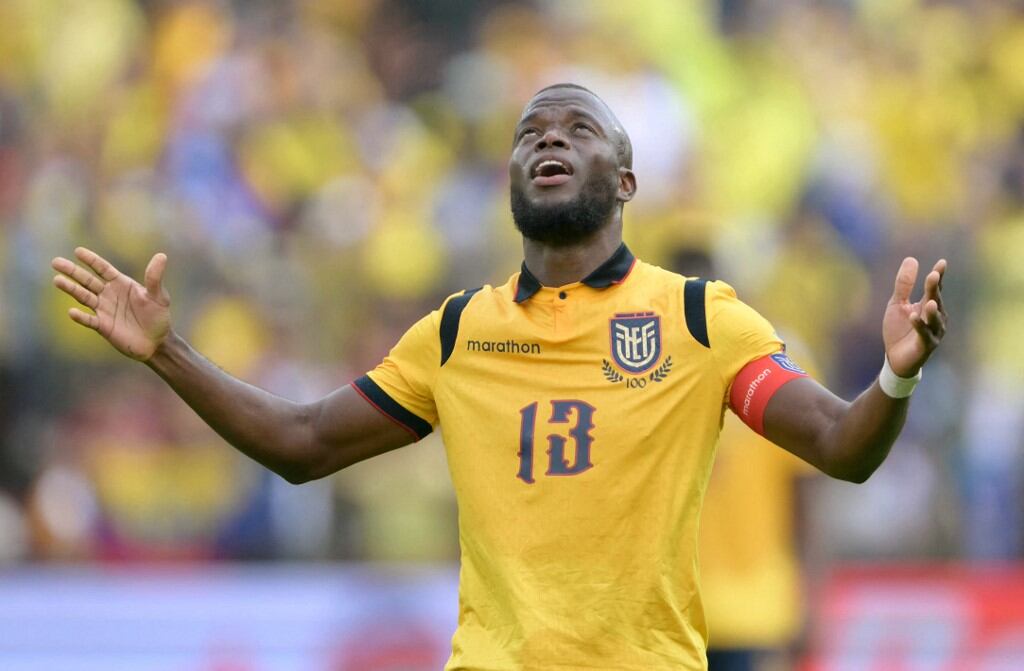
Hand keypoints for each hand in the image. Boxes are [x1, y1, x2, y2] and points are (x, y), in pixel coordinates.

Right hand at [52, 247, 170, 360]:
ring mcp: (104, 310)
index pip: (103, 269)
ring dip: (71, 289)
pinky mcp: (103, 326)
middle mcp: (109, 295)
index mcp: (121, 284)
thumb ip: (155, 278)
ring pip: (84, 297)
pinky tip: (72, 312)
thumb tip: (162, 255)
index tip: (78, 251)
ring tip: (57, 280)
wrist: (157, 342)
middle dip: (72, 271)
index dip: (91, 260)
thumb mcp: (158, 296)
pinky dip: (81, 317)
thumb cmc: (158, 316)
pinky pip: (89, 320)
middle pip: (87, 280)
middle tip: (55, 262)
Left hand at [882, 257, 947, 376]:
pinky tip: (913, 316)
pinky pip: (924, 334)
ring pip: (935, 319)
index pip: (935, 288)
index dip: (938, 276)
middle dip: (935, 289)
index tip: (942, 263)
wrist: (894, 358)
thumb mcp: (897, 304)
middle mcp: (935, 317)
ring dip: (933, 311)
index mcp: (928, 305)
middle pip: (936, 300)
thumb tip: (911, 259)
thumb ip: (903, 284)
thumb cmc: (899, 330)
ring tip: (930, 301)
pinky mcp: (926, 345)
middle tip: (933, 276)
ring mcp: (934, 332)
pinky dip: (919, 326)